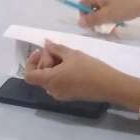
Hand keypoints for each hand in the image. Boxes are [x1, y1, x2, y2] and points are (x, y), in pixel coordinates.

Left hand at [25, 41, 139, 104]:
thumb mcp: (71, 54)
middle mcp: (52, 91)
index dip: (31, 62)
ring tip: (66, 56)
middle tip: (57, 49)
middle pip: (39, 75)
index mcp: (50, 81)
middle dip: (45, 60)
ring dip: (53, 66)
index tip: (41, 51)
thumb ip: (55, 48)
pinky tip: (71, 64)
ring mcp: (61, 95)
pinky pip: (58, 83)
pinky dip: (59, 73)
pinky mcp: (70, 96)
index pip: (29, 75)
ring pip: (49, 79)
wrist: (110, 85)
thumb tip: (46, 43)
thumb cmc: (89, 68)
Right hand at [54, 0, 139, 30]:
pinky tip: (114, 27)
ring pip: (96, 11)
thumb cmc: (127, 5)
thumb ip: (93, 19)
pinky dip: (106, 20)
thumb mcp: (108, 15)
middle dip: (87, 17)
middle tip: (95, 28)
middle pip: (86, 5)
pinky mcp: (116, 4)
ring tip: (108, 30)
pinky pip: (105, 12)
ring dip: (98, 21)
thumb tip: (79, 22)